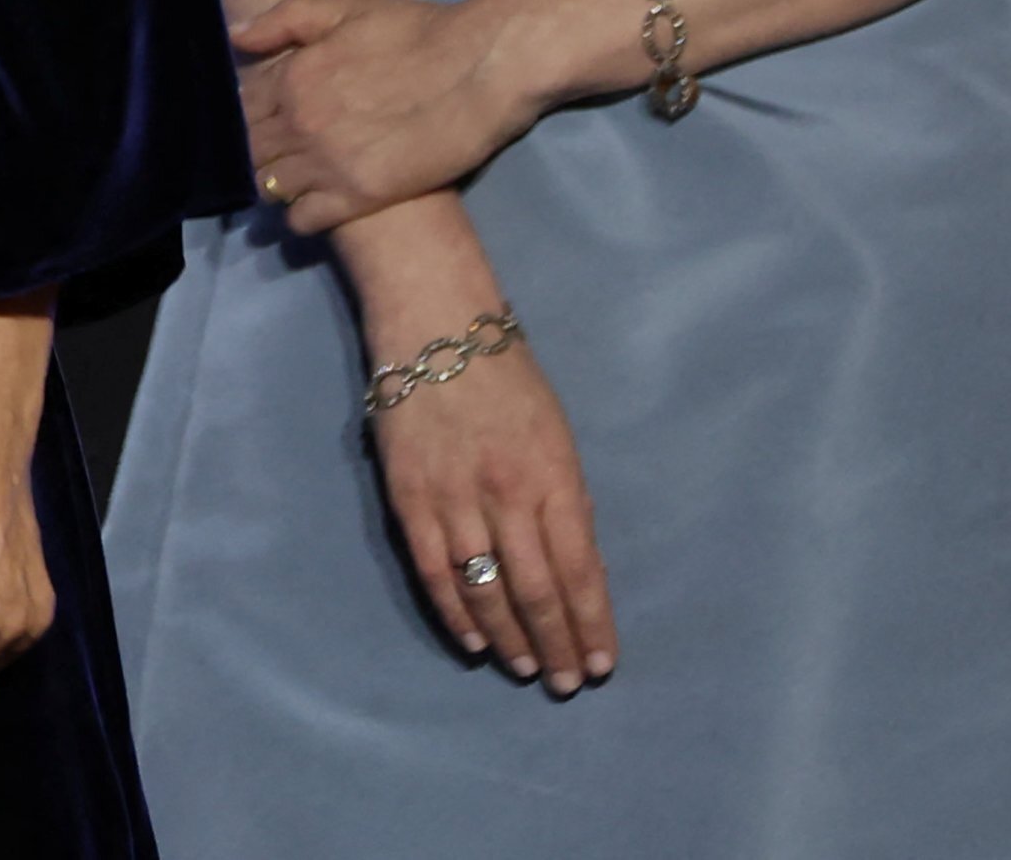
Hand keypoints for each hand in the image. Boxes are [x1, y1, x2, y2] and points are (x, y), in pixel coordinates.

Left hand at [234, 0, 532, 234]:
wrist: (478, 69)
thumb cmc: (417, 31)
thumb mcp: (347, 8)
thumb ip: (285, 19)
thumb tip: (233, 35)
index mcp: (293, 76)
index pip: (242, 107)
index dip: (251, 112)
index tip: (267, 114)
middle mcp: (299, 123)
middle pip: (251, 151)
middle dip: (260, 148)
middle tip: (283, 147)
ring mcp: (326, 164)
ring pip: (271, 187)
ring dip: (278, 181)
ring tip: (300, 175)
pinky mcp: (358, 197)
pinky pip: (303, 220)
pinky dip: (300, 214)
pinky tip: (317, 202)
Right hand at [370, 326, 615, 695]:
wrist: (434, 327)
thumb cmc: (507, 378)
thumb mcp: (557, 433)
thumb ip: (566, 500)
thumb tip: (580, 570)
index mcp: (553, 474)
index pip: (579, 566)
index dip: (591, 621)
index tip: (601, 664)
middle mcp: (506, 492)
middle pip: (535, 587)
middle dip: (555, 642)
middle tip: (565, 684)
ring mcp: (454, 498)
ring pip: (485, 588)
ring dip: (509, 638)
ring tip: (526, 668)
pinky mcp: (409, 499)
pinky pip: (435, 572)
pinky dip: (455, 613)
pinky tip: (475, 642)